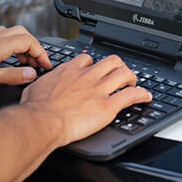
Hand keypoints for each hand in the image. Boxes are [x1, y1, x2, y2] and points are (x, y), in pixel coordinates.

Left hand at [0, 25, 51, 102]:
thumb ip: (11, 76)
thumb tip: (31, 73)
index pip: (27, 40)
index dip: (41, 53)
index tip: (45, 66)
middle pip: (19, 33)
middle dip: (32, 46)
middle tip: (36, 63)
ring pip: (7, 35)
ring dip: (19, 46)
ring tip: (23, 62)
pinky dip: (5, 48)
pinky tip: (1, 60)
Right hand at [19, 53, 151, 145]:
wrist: (42, 121)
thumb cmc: (35, 109)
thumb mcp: (35, 88)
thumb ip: (43, 84)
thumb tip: (38, 87)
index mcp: (69, 71)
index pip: (88, 59)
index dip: (94, 64)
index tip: (96, 70)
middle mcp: (87, 77)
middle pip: (111, 61)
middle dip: (119, 66)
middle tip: (120, 75)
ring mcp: (99, 90)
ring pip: (125, 73)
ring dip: (132, 78)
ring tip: (133, 84)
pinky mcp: (108, 106)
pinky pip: (132, 95)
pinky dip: (142, 95)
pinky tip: (146, 97)